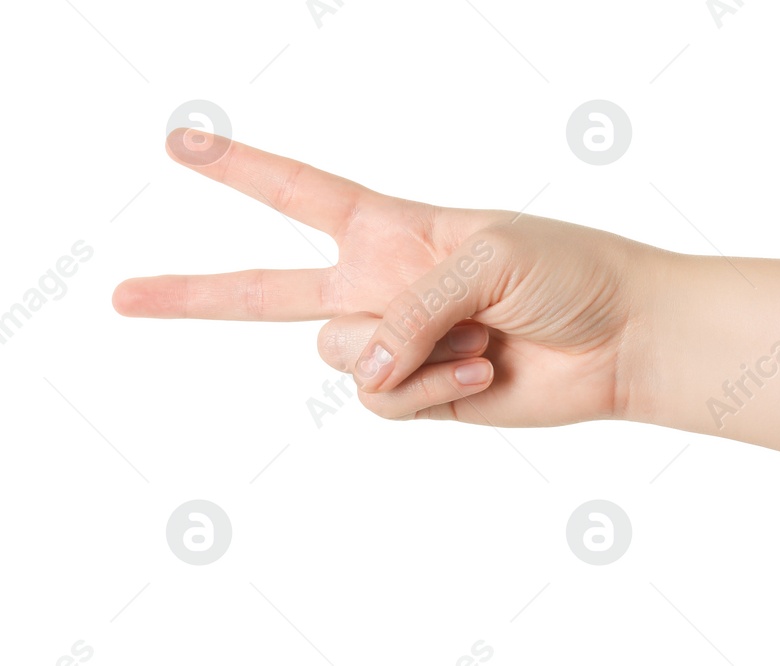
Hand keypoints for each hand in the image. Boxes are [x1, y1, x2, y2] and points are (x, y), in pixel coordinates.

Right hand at [115, 130, 657, 424]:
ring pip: (340, 358)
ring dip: (409, 353)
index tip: (181, 145)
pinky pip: (382, 401)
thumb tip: (357, 367)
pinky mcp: (422, 396)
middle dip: (193, 292)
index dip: (240, 168)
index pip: (300, 193)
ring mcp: (399, 344)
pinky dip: (430, 391)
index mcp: (396, 229)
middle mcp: (384, 286)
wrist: (621, 338)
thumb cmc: (568, 272)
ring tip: (476, 339)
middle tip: (120, 294)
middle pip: (267, 292)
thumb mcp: (486, 257)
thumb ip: (408, 307)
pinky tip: (480, 374)